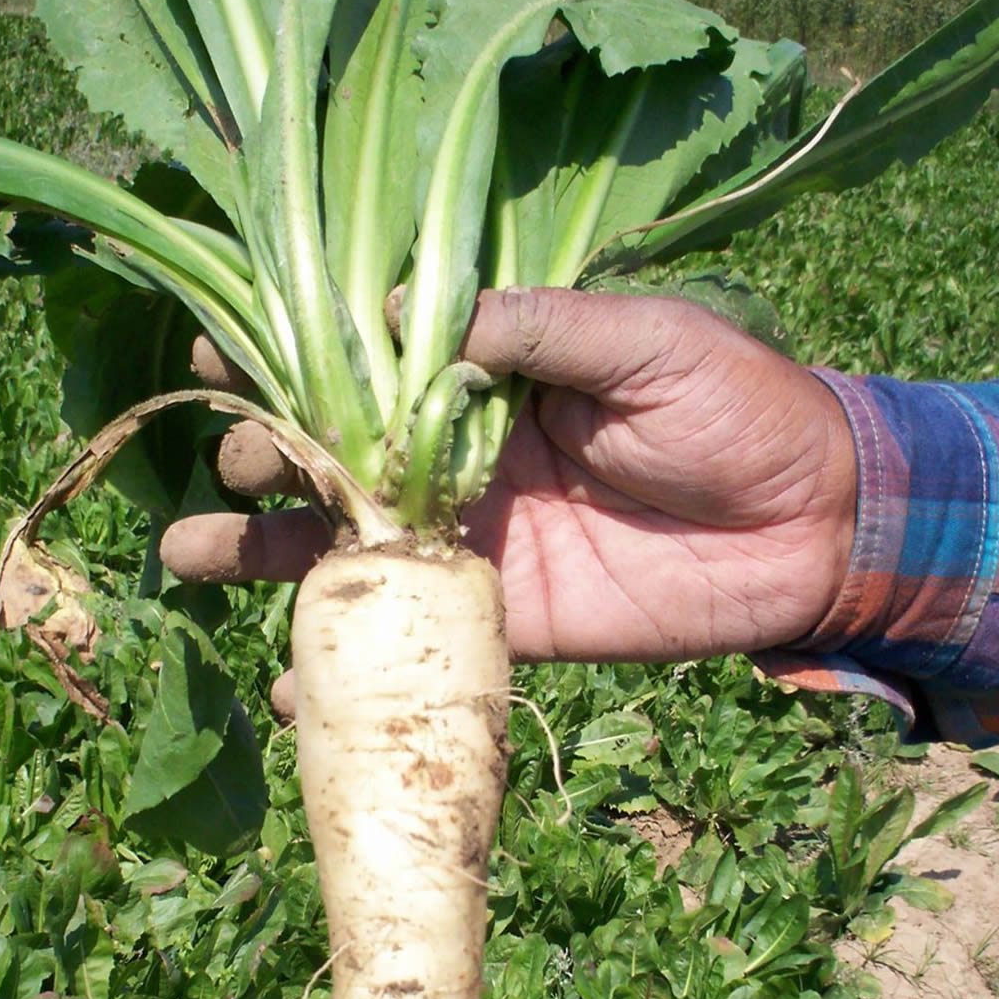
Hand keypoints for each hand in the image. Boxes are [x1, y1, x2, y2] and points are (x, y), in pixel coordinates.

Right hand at [161, 289, 857, 662]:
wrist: (816, 527)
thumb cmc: (738, 406)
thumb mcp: (644, 337)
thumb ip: (534, 325)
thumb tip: (408, 305)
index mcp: (487, 377)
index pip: (361, 362)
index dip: (283, 358)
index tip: (209, 358)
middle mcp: (460, 459)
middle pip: (330, 458)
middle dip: (261, 456)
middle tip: (229, 464)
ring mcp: (472, 546)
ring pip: (344, 552)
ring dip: (260, 555)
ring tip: (183, 558)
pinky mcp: (501, 627)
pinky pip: (408, 648)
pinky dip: (344, 674)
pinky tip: (284, 692)